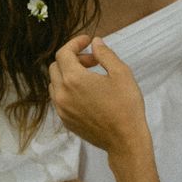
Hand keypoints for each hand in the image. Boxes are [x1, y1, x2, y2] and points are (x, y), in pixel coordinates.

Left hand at [49, 35, 148, 153]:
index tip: (87, 41)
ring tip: (91, 76)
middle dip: (73, 58)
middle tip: (93, 60)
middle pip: (56, 67)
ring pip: (55, 83)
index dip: (75, 43)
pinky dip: (68, 89)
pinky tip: (88, 92)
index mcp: (74, 80)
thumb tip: (95, 42)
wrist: (125, 140)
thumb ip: (105, 54)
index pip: (63, 53)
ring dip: (68, 73)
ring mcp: (62, 110)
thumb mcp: (121, 73)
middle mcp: (62, 94)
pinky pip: (59, 98)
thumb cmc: (126, 104)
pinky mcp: (66, 121)